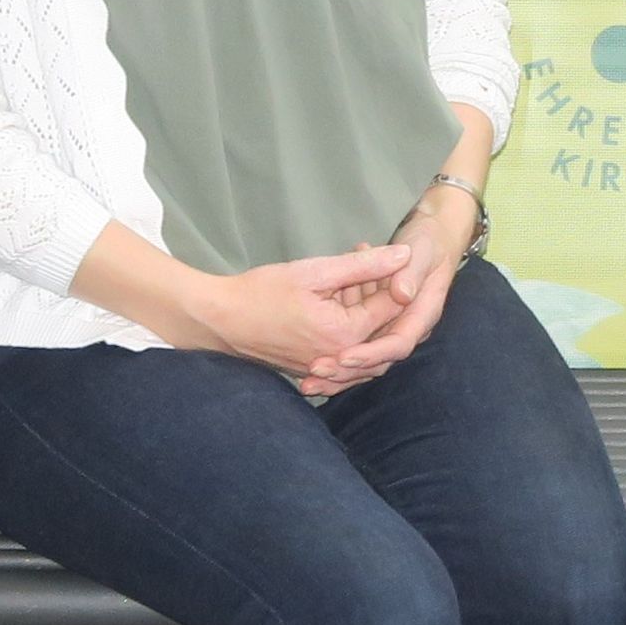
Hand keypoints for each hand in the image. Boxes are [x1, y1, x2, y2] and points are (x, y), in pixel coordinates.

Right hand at [187, 247, 413, 389]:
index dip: (396, 277)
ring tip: (358, 282)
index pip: (394, 305)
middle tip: (376, 269)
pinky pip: (349, 352)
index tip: (392, 256)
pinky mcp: (316, 370)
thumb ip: (364, 265)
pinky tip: (344, 303)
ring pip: (369, 342)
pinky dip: (353, 329)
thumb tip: (405, 254)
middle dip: (385, 296)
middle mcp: (343, 358)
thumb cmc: (262, 292)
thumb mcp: (316, 271)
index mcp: (347, 334)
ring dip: (369, 312)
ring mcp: (329, 368)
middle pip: (386, 327)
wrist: (220, 320)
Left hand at [317, 190, 477, 388]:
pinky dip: (334, 358)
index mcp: (422, 314)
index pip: (399, 343)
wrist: (431, 241)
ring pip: (366, 361)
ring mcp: (391, 329)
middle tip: (316, 370)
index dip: (372, 353)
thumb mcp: (421, 250)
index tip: (344, 357)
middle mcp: (407, 328)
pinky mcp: (377, 327)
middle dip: (348, 371)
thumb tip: (402, 295)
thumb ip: (411, 272)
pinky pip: (357, 349)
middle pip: (380, 361)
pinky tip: (307, 370)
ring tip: (306, 382)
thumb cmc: (427, 243)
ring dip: (337, 372)